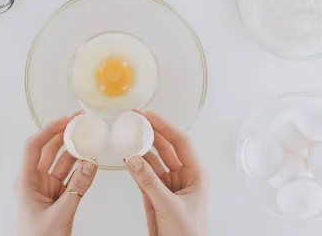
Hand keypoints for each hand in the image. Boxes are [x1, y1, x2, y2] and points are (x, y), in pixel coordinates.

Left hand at [15, 113, 98, 235]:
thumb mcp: (60, 213)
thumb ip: (78, 188)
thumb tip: (90, 164)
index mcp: (26, 182)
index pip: (34, 147)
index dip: (49, 130)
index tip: (65, 120)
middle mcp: (35, 181)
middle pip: (49, 149)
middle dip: (64, 134)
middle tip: (79, 122)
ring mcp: (47, 188)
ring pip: (62, 162)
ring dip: (75, 150)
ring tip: (89, 136)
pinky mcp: (59, 196)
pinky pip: (71, 176)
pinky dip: (81, 167)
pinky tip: (90, 158)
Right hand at [125, 111, 207, 235]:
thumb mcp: (170, 206)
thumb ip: (149, 182)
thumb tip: (134, 159)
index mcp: (195, 175)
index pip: (180, 143)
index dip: (165, 127)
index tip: (149, 116)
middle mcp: (182, 177)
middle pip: (165, 148)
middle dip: (150, 133)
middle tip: (135, 119)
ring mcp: (167, 186)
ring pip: (152, 161)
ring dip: (140, 148)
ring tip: (126, 135)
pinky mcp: (154, 196)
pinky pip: (143, 176)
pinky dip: (134, 166)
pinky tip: (126, 156)